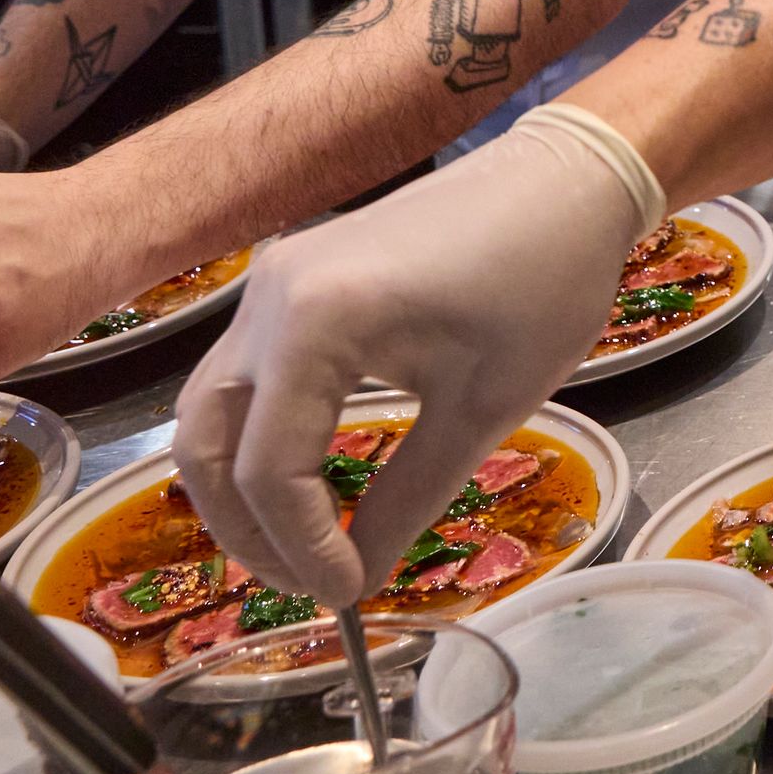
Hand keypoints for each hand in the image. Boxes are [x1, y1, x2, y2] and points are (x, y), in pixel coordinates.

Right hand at [172, 106, 653, 609]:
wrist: (565, 180)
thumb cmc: (542, 283)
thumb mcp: (482, 407)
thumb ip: (407, 498)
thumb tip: (360, 577)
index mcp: (316, 324)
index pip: (270, 470)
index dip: (302, 547)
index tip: (349, 593)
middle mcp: (270, 297)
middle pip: (207, 444)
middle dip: (246, 529)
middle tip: (310, 582)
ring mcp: (272, 280)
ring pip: (211, 409)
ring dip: (240, 487)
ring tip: (301, 546)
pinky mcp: (290, 276)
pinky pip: (245, 373)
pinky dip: (257, 436)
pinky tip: (306, 481)